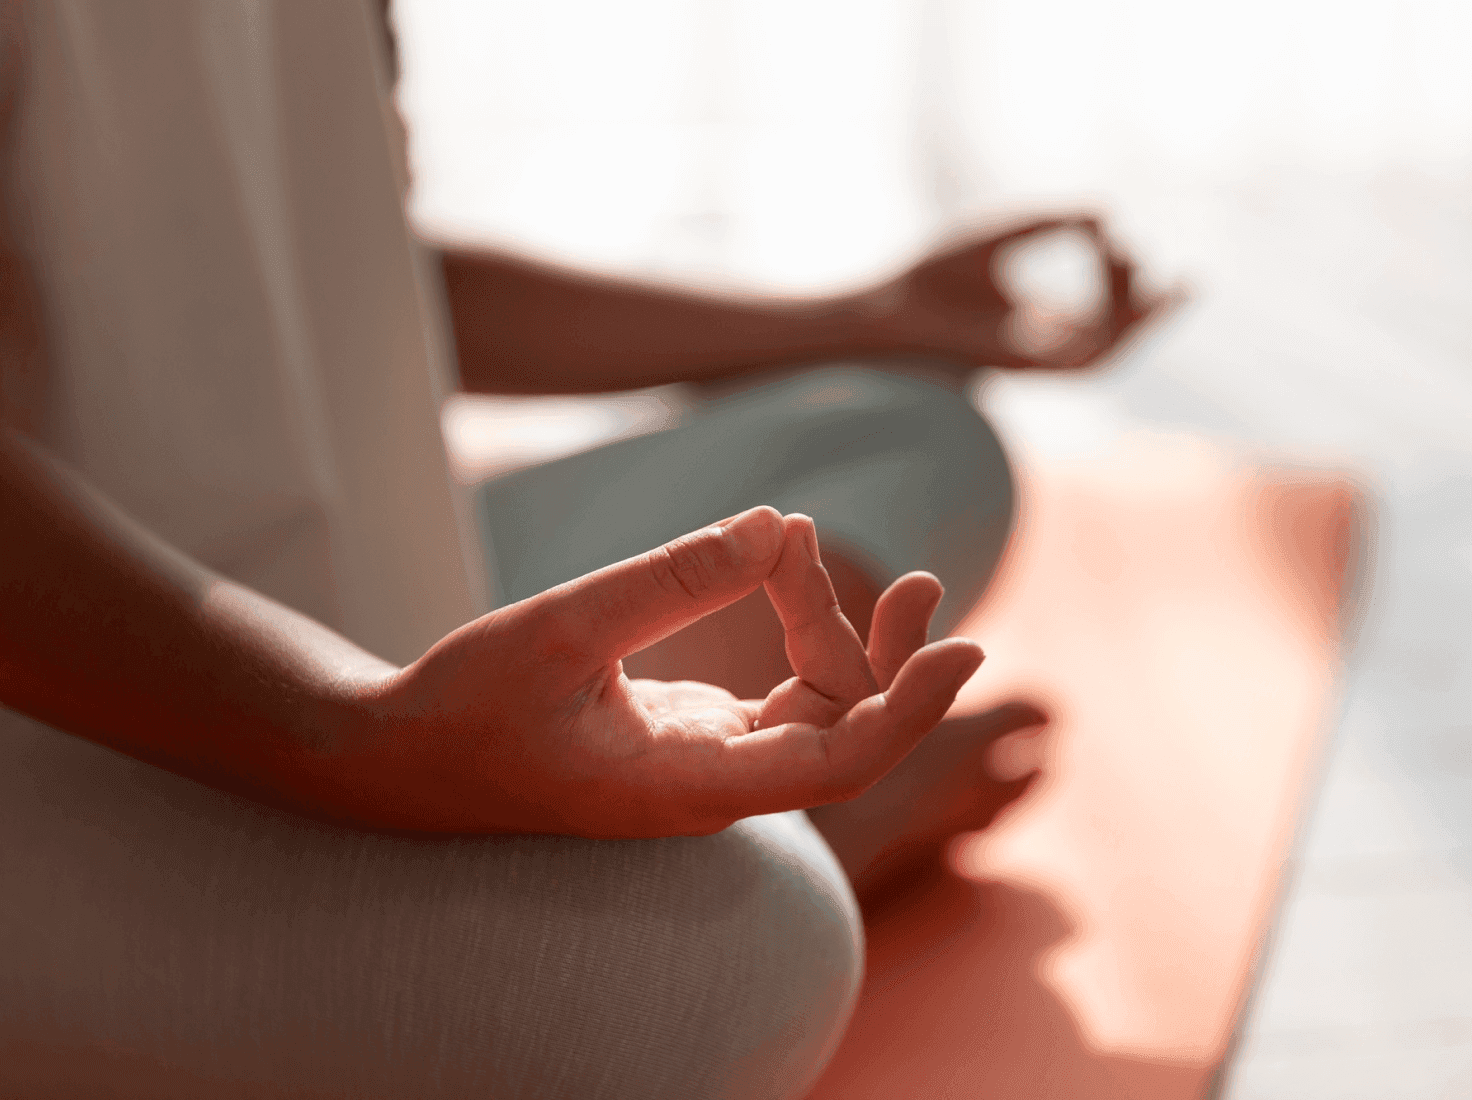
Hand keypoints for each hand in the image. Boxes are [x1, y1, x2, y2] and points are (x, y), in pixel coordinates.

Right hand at [308, 507, 983, 837]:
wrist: (399, 761)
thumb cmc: (466, 706)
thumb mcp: (562, 627)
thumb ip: (672, 580)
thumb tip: (777, 523)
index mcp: (687, 786)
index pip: (839, 764)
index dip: (912, 711)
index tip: (967, 647)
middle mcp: (712, 787)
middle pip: (845, 731)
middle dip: (891, 658)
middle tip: (920, 580)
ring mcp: (703, 765)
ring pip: (815, 708)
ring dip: (840, 635)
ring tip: (822, 545)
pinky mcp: (688, 738)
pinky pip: (775, 693)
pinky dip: (794, 632)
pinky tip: (785, 569)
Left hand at [860, 214, 1184, 373]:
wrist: (894, 305)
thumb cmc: (932, 274)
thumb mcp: (1002, 235)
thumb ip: (1051, 223)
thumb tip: (1103, 213)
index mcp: (1039, 319)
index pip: (1102, 307)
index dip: (1120, 270)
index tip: (1110, 230)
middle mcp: (1045, 344)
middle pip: (1118, 333)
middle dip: (1156, 309)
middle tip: (1190, 278)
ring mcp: (1039, 360)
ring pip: (1112, 350)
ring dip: (1144, 320)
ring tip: (1172, 289)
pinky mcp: (1030, 369)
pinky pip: (1089, 361)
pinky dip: (1116, 331)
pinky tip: (1129, 300)